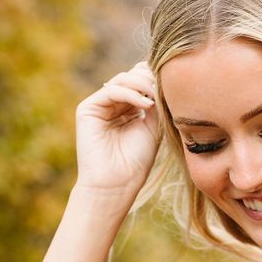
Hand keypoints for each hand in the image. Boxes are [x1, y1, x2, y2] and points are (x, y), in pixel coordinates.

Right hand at [73, 59, 162, 206]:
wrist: (115, 185)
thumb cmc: (135, 163)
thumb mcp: (153, 128)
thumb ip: (156, 104)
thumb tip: (162, 79)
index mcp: (127, 109)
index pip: (142, 82)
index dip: (156, 80)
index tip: (174, 87)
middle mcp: (112, 105)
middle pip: (132, 76)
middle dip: (150, 79)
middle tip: (165, 89)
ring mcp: (99, 106)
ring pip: (122, 79)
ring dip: (142, 84)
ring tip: (156, 97)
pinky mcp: (87, 109)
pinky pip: (111, 90)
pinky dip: (130, 93)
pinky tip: (145, 104)